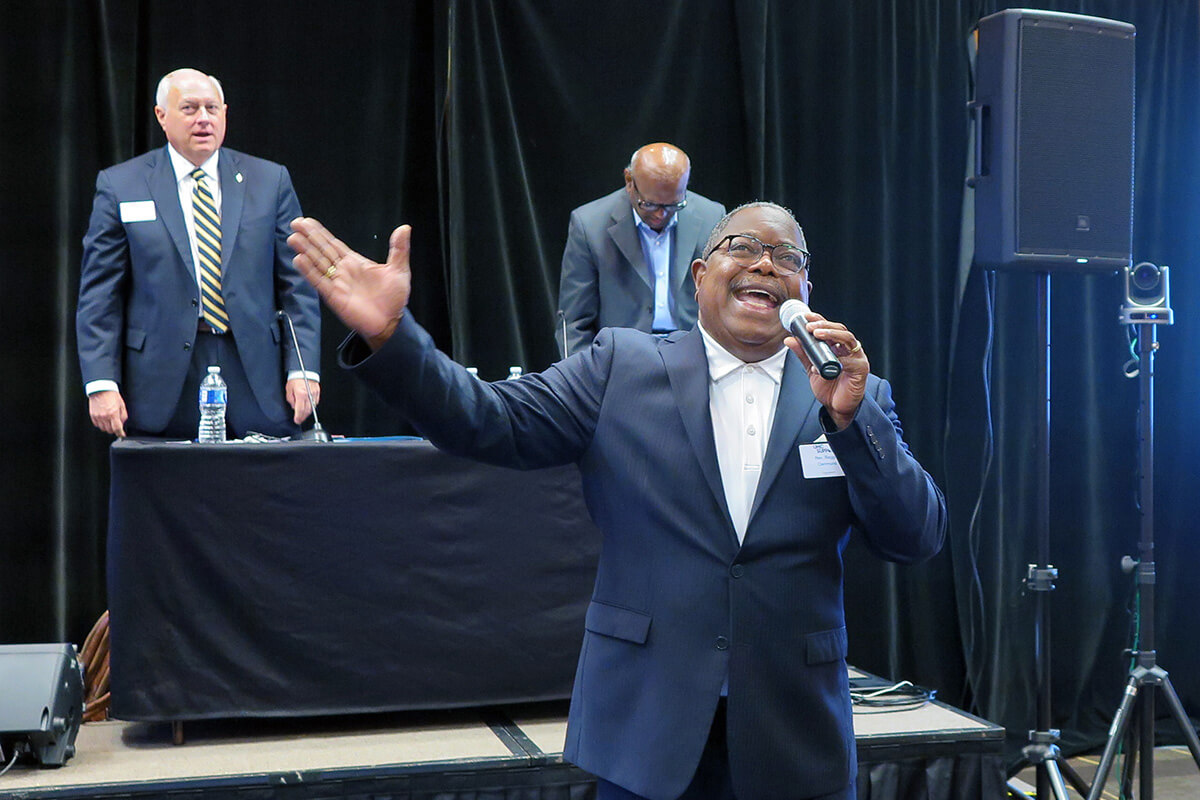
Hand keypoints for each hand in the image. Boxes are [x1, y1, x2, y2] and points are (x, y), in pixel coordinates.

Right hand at [88, 390, 127, 436]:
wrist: (101, 389)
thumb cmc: (111, 395)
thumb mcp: (122, 405)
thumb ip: (123, 415)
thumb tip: (122, 423)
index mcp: (113, 414)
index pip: (117, 429)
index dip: (120, 434)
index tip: (122, 435)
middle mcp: (105, 416)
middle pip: (110, 430)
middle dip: (114, 430)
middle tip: (116, 426)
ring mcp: (98, 417)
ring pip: (103, 429)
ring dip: (107, 428)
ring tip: (109, 421)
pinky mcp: (92, 415)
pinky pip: (96, 425)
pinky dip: (101, 424)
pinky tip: (103, 420)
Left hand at [285, 378, 319, 423]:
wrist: (304, 371)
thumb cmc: (295, 378)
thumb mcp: (289, 389)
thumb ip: (291, 400)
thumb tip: (294, 407)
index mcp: (301, 394)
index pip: (300, 410)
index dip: (298, 417)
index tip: (297, 420)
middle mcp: (309, 395)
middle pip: (307, 411)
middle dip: (303, 417)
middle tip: (299, 420)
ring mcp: (314, 394)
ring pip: (312, 408)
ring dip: (307, 413)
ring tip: (303, 415)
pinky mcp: (318, 392)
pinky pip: (315, 403)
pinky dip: (312, 407)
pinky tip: (308, 407)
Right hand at [288, 218, 411, 348]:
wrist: (391, 322)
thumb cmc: (394, 299)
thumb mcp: (399, 270)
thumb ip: (399, 249)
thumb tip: (404, 228)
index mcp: (355, 262)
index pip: (334, 244)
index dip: (320, 233)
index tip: (307, 222)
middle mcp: (343, 271)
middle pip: (322, 250)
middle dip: (309, 237)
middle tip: (295, 224)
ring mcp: (337, 283)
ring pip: (318, 263)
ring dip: (305, 251)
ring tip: (294, 239)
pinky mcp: (334, 296)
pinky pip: (319, 282)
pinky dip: (309, 271)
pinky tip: (299, 260)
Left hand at [784, 311, 868, 429]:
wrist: (836, 407)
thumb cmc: (829, 387)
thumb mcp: (811, 368)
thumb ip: (803, 354)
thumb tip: (790, 339)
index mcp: (838, 347)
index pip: (831, 328)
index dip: (820, 320)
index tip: (806, 317)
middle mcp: (849, 350)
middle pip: (840, 329)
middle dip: (825, 325)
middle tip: (810, 326)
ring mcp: (857, 358)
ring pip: (848, 339)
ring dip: (832, 334)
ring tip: (817, 334)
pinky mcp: (861, 369)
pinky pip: (851, 360)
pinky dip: (838, 359)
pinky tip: (823, 363)